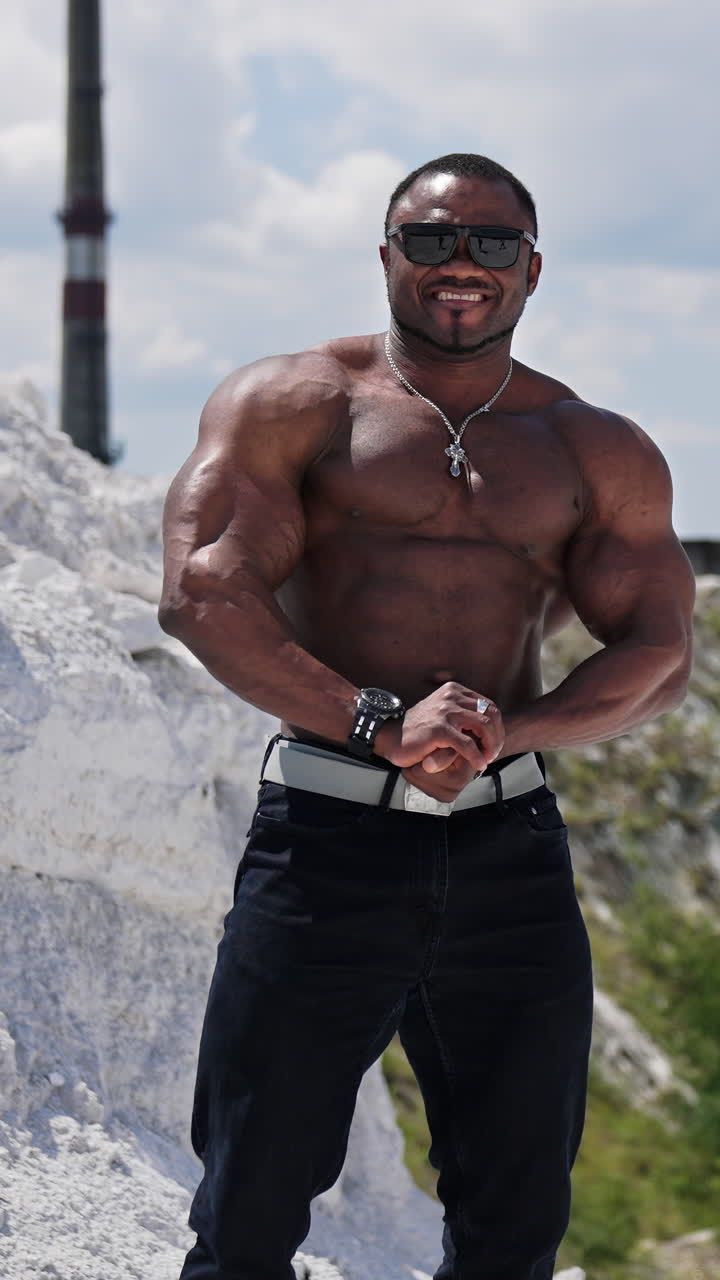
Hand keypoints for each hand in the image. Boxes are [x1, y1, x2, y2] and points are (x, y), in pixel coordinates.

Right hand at [375, 682, 504, 799]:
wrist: (391, 736)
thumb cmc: (419, 729)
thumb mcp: (443, 713)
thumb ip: (463, 713)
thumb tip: (491, 727)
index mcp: (454, 690)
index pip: (489, 705)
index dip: (497, 726)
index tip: (493, 743)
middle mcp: (451, 696)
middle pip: (491, 715)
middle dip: (497, 737)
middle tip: (493, 753)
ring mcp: (445, 712)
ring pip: (484, 727)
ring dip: (490, 746)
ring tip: (487, 759)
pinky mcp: (439, 729)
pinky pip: (467, 745)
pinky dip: (477, 757)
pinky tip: (479, 765)